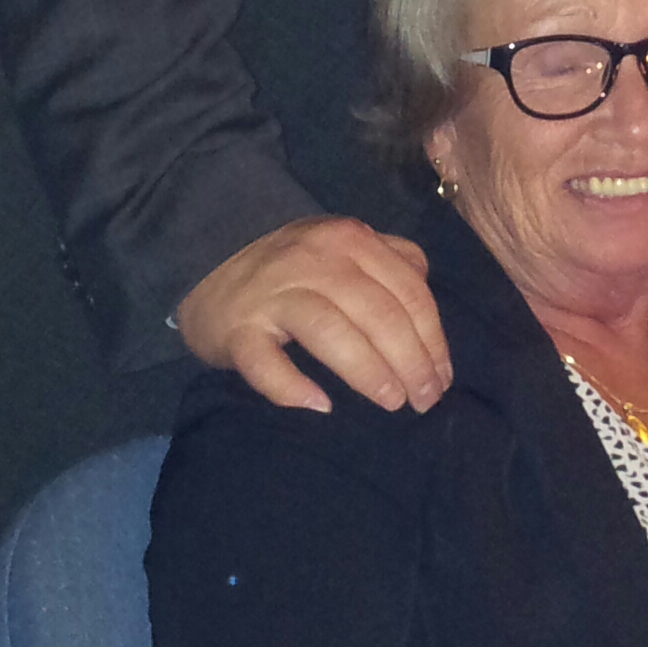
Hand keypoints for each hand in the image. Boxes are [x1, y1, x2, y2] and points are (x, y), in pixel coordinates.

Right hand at [176, 216, 450, 413]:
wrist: (204, 260)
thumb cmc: (292, 265)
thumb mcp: (344, 247)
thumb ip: (390, 259)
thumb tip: (426, 287)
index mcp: (351, 241)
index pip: (409, 293)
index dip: (433, 340)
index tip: (442, 379)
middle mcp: (315, 260)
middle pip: (379, 314)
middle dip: (412, 363)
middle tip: (423, 401)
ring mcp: (273, 293)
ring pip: (332, 333)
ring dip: (369, 372)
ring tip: (392, 403)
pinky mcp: (237, 328)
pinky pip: (266, 363)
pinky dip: (293, 387)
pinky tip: (321, 405)